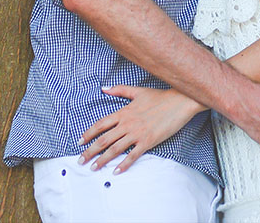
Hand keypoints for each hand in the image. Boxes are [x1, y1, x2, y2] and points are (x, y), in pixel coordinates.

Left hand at [77, 86, 203, 173]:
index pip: (100, 124)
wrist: (179, 102)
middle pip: (104, 139)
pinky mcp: (148, 141)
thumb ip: (119, 90)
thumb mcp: (137, 91)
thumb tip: (104, 88)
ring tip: (93, 168)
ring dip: (103, 159)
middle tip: (80, 160)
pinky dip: (124, 164)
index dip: (88, 134)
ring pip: (115, 149)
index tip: (79, 142)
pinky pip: (133, 155)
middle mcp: (127, 123)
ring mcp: (137, 133)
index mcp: (123, 112)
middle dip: (90, 151)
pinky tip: (116, 171)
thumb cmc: (159, 96)